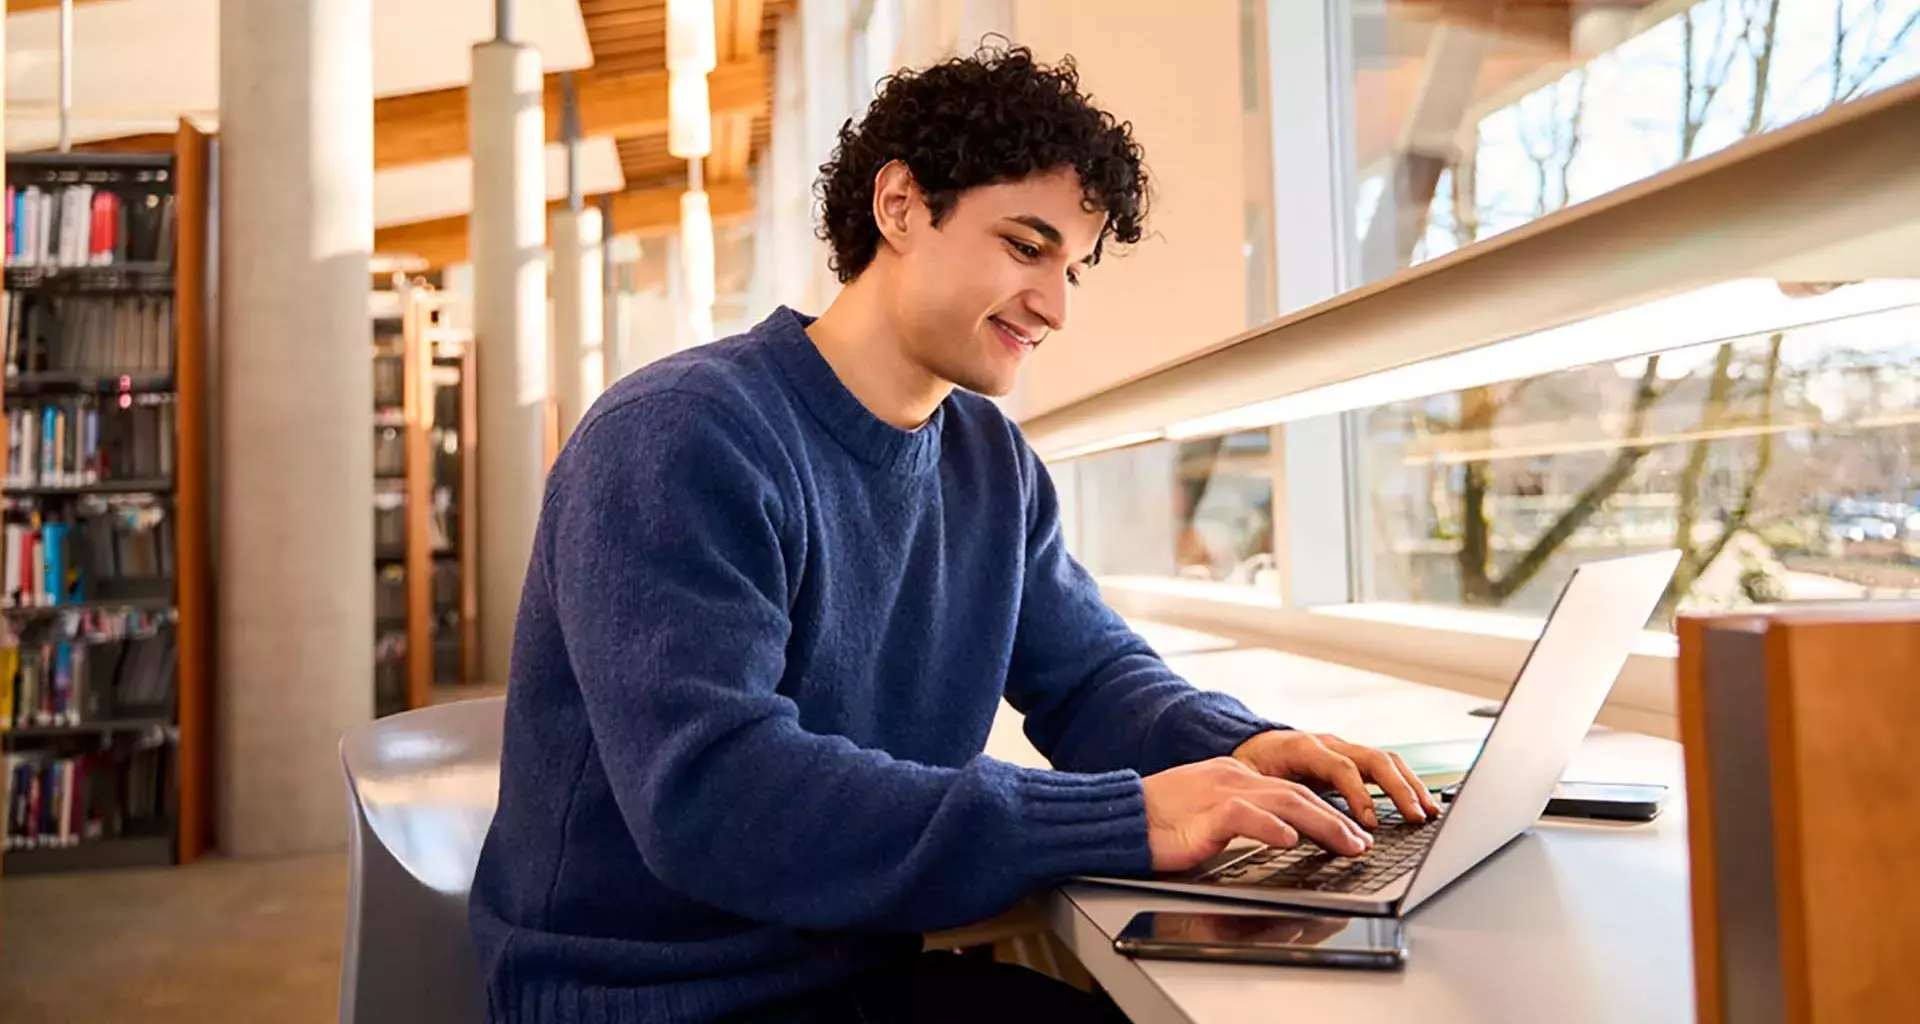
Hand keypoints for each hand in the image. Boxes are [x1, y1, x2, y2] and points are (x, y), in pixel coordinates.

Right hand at [1141, 757, 1372, 872]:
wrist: (1118, 817)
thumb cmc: (1158, 823)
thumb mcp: (1209, 816)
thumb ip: (1243, 820)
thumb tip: (1281, 837)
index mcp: (1235, 777)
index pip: (1292, 790)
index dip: (1327, 811)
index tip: (1352, 832)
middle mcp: (1234, 778)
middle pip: (1298, 794)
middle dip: (1337, 820)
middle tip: (1362, 843)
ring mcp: (1220, 792)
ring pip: (1285, 802)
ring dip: (1322, 825)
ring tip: (1347, 844)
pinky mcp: (1204, 813)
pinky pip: (1245, 817)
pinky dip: (1271, 827)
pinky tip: (1291, 840)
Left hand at [1231, 730, 1441, 828]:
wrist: (1250, 745)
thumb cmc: (1250, 766)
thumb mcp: (1249, 782)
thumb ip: (1266, 799)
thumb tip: (1277, 825)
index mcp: (1302, 747)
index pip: (1340, 767)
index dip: (1357, 795)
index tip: (1369, 823)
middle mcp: (1329, 744)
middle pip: (1373, 759)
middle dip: (1398, 789)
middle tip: (1415, 818)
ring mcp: (1344, 749)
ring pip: (1386, 761)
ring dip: (1410, 786)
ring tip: (1428, 814)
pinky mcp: (1353, 760)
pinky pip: (1385, 768)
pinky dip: (1406, 785)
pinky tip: (1420, 806)